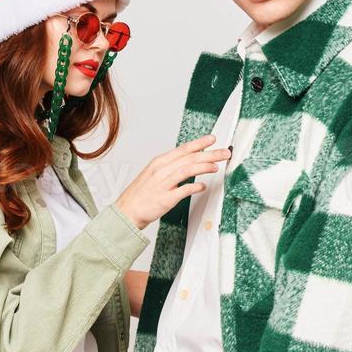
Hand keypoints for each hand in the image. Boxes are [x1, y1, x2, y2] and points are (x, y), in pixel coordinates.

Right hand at [114, 135, 229, 230]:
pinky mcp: (165, 198)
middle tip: (224, 153)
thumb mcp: (153, 174)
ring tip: (216, 166)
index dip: (199, 143)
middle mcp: (161, 170)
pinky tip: (203, 187)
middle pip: (189, 158)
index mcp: (159, 162)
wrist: (126, 211)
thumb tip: (189, 163)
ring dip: (204, 167)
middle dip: (209, 154)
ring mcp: (163, 184)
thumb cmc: (140, 194)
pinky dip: (195, 187)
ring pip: (187, 170)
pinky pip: (184, 190)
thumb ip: (171, 167)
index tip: (212, 139)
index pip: (183, 149)